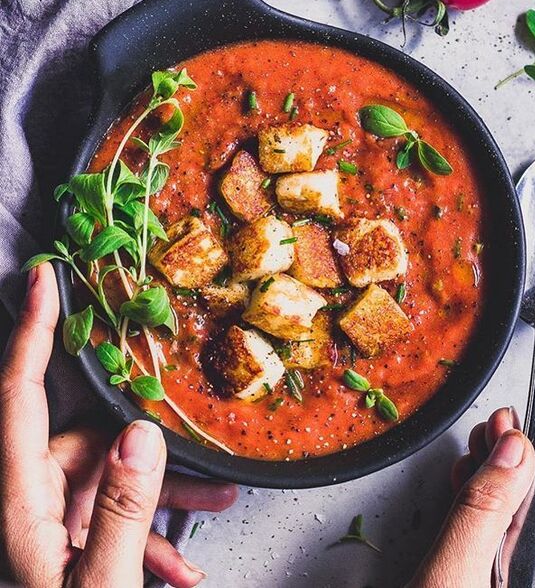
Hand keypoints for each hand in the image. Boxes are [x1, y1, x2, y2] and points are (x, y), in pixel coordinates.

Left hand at [0, 263, 237, 586]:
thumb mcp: (100, 586)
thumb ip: (120, 511)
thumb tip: (139, 436)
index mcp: (18, 504)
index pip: (19, 395)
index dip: (33, 331)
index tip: (45, 279)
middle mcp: (28, 503)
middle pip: (86, 441)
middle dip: (147, 446)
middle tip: (202, 458)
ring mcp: (48, 522)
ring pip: (108, 478)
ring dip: (162, 494)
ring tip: (213, 504)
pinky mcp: (70, 541)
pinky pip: (111, 515)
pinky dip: (149, 530)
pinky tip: (180, 561)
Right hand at [407, 406, 534, 587]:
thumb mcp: (454, 576)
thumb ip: (484, 513)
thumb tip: (511, 453)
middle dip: (522, 460)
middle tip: (505, 422)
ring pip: (515, 523)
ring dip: (495, 475)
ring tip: (482, 440)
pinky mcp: (479, 585)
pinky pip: (490, 538)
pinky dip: (477, 500)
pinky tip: (466, 474)